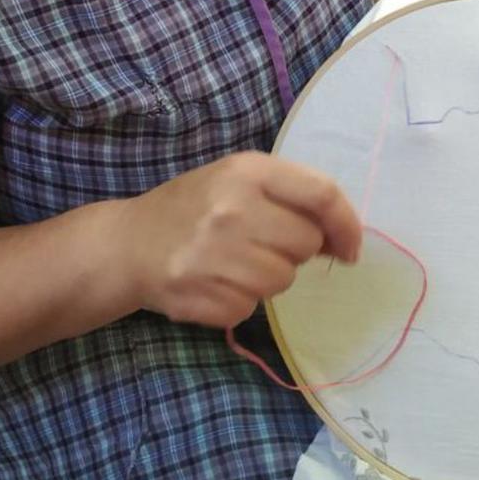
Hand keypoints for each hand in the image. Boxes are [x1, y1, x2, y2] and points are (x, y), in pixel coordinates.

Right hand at [128, 152, 361, 327]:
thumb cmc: (193, 207)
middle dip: (294, 249)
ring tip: (231, 260)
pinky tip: (213, 282)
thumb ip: (289, 197)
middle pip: (306, 243)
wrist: (127, 245)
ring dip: (266, 277)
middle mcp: (233, 210)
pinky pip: (251, 307)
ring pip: (282, 280)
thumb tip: (343, 241)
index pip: (321, 194)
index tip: (351, 247)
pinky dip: (239, 301)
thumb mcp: (236, 180)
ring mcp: (217, 256)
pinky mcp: (205, 296)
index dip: (347, 224)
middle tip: (261, 242)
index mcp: (246, 171)